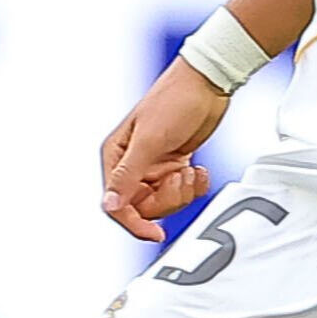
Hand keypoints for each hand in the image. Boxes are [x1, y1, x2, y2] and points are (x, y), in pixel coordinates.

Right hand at [98, 63, 228, 240]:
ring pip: (164, 202)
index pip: (117, 204)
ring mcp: (154, 166)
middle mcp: (133, 165)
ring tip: (191, 170)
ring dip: (182, 192)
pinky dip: (195, 186)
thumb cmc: (174, 100)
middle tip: (180, 179)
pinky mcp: (174, 165)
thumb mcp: (149, 141)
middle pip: (143, 206)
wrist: (208, 84)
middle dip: (167, 199)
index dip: (134, 222)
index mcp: (116, 157)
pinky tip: (199, 169)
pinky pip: (181, 192)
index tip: (154, 234)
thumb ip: (127, 176)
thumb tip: (108, 204)